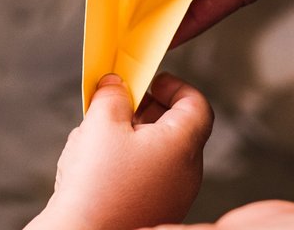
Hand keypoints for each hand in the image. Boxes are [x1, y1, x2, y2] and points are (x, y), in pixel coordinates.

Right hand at [30, 73, 213, 229]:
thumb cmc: (96, 186)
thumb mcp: (101, 123)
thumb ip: (112, 95)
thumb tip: (116, 85)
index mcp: (183, 146)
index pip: (197, 105)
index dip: (175, 87)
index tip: (151, 82)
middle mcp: (186, 173)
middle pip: (177, 129)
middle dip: (147, 112)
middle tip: (119, 106)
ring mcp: (173, 196)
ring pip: (159, 154)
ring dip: (133, 138)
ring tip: (100, 139)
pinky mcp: (155, 211)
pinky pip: (148, 178)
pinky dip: (128, 165)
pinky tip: (97, 168)